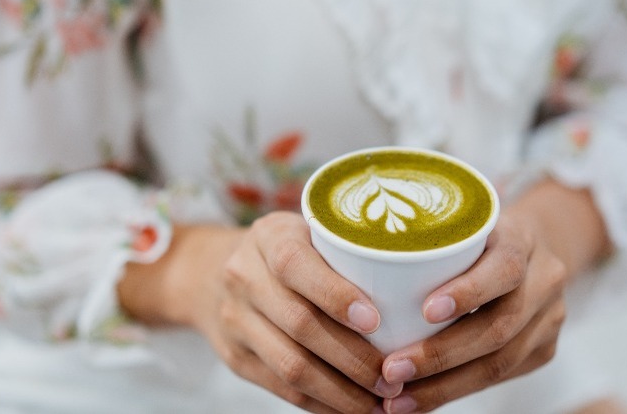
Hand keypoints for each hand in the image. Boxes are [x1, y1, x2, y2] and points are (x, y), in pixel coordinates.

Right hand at [121, 211, 399, 412]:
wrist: (209, 272)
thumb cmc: (283, 249)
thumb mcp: (305, 230)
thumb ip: (346, 247)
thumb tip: (417, 272)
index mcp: (268, 238)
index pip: (296, 266)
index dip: (335, 295)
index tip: (376, 320)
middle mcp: (244, 277)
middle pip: (299, 325)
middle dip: (352, 358)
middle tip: (393, 377)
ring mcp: (235, 320)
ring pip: (290, 365)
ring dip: (340, 391)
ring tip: (380, 400)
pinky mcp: (235, 357)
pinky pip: (281, 387)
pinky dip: (321, 404)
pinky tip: (351, 408)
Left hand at [377, 180, 608, 412]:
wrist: (536, 243)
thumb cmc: (476, 234)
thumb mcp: (458, 222)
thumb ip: (424, 238)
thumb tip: (351, 255)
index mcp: (520, 240)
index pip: (503, 268)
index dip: (468, 291)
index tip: (425, 311)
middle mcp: (543, 279)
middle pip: (500, 327)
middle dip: (441, 355)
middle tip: (391, 371)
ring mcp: (549, 318)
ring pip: (501, 362)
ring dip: (444, 386)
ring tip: (397, 400)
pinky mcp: (543, 348)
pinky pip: (501, 377)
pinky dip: (455, 391)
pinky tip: (418, 400)